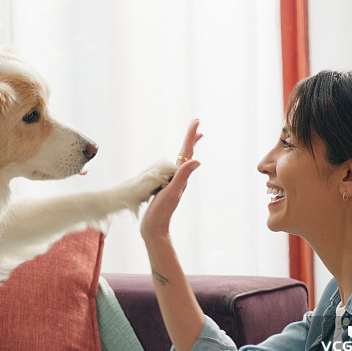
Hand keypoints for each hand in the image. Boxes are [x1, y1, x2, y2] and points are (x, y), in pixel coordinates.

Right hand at [140, 119, 201, 241]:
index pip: (187, 152)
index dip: (191, 136)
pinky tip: (175, 163)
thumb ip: (183, 177)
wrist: (154, 228)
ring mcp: (172, 183)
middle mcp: (179, 178)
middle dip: (191, 138)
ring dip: (186, 149)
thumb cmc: (162, 212)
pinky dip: (176, 161)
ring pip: (181, 161)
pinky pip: (172, 170)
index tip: (197, 121)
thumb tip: (197, 161)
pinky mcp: (165, 188)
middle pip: (187, 154)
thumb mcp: (173, 192)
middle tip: (197, 124)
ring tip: (192, 139)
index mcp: (180, 176)